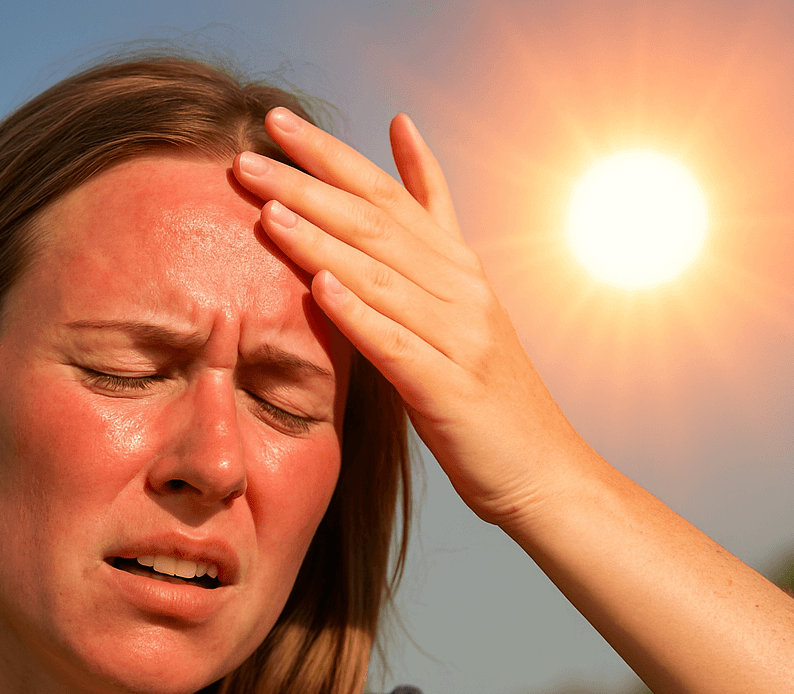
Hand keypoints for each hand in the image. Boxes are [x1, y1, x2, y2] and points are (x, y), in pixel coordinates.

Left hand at [232, 107, 590, 528]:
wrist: (543, 471)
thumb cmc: (488, 395)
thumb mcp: (462, 311)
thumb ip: (430, 245)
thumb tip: (399, 165)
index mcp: (459, 270)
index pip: (388, 196)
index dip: (333, 155)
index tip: (280, 122)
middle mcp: (463, 292)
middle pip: (377, 224)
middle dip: (309, 184)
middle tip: (250, 153)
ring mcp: (461, 338)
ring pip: (381, 277)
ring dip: (322, 242)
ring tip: (268, 210)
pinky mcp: (451, 389)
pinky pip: (398, 345)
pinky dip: (359, 313)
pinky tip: (320, 287)